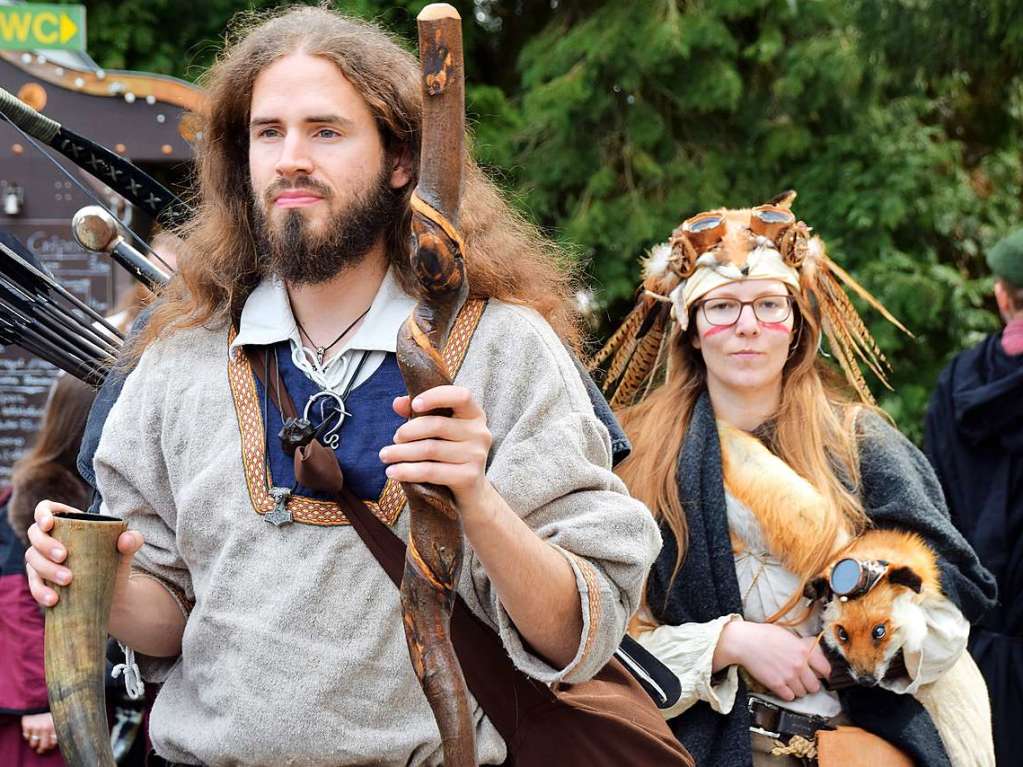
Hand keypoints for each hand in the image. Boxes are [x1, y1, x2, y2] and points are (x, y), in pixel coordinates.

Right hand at [21, 712, 56, 753]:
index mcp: (55, 726)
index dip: (50, 746)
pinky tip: (31, 730)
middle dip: (41, 749)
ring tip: (35, 739)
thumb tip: (53, 744)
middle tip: (40, 750)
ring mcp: (36, 726)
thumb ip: (56, 730)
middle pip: (43, 745)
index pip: (52, 743)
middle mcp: (45, 727)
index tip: (48, 746)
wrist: (36, 703)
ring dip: (34, 742)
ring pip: (33, 743)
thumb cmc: (48, 713)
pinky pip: (26, 737)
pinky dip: (28, 735)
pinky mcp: (27, 725)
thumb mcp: (56, 720)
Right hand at [25, 501, 143, 609]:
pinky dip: (40, 591)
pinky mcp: (42, 581)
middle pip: (35, 534)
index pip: (46, 509)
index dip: (42, 513)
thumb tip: (126, 539)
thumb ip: (133, 540)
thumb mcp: (127, 550)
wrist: (114, 592)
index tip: (50, 524)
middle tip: (64, 556)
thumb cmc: (116, 561)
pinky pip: (34, 584)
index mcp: (68, 523)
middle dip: (45, 544)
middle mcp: (51, 538)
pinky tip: (53, 599)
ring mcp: (43, 560)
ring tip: (67, 580)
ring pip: (32, 559)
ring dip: (46, 569)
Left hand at [381, 386, 493, 519]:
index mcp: (474, 415)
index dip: (436, 397)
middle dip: (408, 431)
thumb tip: (398, 402)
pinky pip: (431, 471)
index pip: (461, 396)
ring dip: (402, 452)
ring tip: (385, 455)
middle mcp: (480, 433)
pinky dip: (407, 471)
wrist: (471, 492)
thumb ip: (420, 413)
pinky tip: (392, 472)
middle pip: (437, 425)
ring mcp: (476, 455)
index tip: (415, 404)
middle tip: (394, 438)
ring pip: (430, 449)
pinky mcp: (468, 476)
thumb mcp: (438, 430)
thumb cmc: (450, 453)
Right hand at [714, 620, 830, 700]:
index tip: (822, 676)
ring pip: (803, 693)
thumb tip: (814, 654)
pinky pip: (790, 697)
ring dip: (798, 689)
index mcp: (804, 650)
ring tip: (790, 682)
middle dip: (810, 684)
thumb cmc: (763, 635)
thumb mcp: (788, 635)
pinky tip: (782, 686)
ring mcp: (788, 676)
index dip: (825, 674)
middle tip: (804, 680)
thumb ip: (802, 646)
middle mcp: (799, 664)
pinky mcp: (777, 684)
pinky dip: (787, 694)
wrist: (744, 642)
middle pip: (815, 686)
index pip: (826, 669)